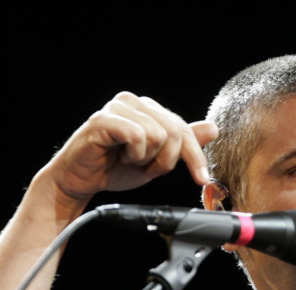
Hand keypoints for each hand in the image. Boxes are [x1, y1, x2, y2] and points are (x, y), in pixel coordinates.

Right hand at [41, 91, 217, 210]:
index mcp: (149, 109)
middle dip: (166, 160)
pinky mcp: (105, 118)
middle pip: (176, 131)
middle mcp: (135, 102)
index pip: (184, 129)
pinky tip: (119, 155)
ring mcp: (119, 107)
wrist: (82, 180)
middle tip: (147, 168)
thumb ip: (183, 144)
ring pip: (159, 135)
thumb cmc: (115, 168)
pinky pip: (138, 136)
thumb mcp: (158, 160)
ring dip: (147, 158)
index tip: (201, 178)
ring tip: (129, 160)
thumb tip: (213, 128)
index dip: (195, 156)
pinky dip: (134, 154)